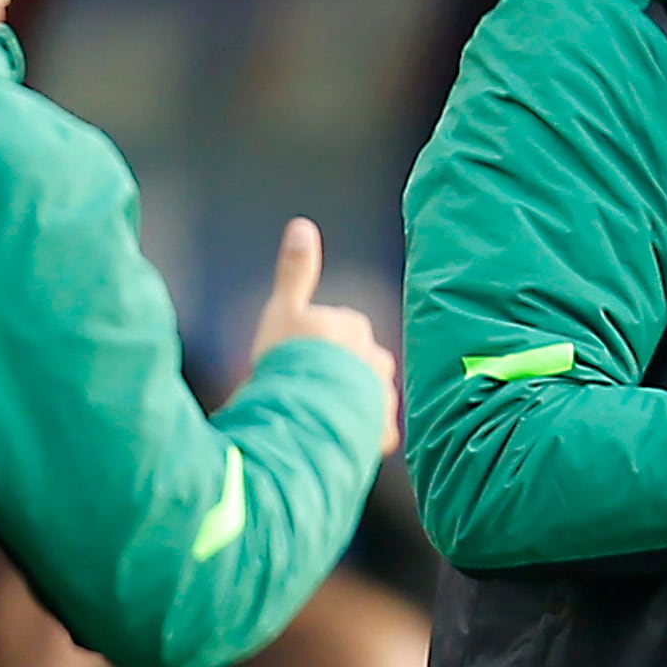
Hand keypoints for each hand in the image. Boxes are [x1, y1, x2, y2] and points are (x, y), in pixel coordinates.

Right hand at [248, 219, 400, 456]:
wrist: (304, 412)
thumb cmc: (289, 358)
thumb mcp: (283, 309)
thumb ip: (296, 271)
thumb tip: (303, 225)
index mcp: (353, 327)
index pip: (338, 332)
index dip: (315, 348)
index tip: (296, 361)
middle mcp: (375, 359)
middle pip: (356, 365)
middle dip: (337, 377)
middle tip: (304, 392)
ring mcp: (381, 397)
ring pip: (366, 399)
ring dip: (349, 407)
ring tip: (317, 419)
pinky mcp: (383, 432)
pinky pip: (372, 433)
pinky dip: (358, 437)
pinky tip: (334, 442)